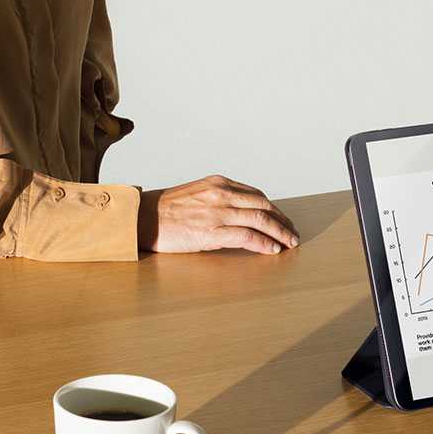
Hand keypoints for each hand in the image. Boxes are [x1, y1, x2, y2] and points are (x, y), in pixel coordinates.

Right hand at [138, 175, 299, 254]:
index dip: (273, 209)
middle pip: (264, 206)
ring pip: (261, 219)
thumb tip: (237, 214)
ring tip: (289, 242)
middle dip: (282, 220)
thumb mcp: (195, 194)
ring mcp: (218, 212)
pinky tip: (272, 250)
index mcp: (218, 183)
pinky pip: (247, 237)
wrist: (140, 218)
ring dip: (280, 232)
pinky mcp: (212, 231)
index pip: (256, 194)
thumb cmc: (163, 210)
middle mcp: (221, 194)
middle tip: (292, 232)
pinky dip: (264, 243)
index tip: (281, 219)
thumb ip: (217, 199)